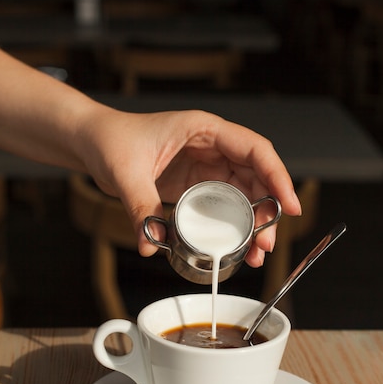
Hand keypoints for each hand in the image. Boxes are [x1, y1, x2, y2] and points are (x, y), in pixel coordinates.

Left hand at [81, 107, 300, 266]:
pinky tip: (236, 247)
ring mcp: (206, 167)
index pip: (254, 149)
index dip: (277, 176)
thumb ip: (140, 206)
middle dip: (267, 211)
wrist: (93, 142)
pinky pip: (224, 206)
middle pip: (255, 177)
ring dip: (254, 223)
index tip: (289, 205)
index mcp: (204, 130)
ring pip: (244, 194)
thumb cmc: (111, 139)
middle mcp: (212, 147)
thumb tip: (150, 244)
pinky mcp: (196, 186)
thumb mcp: (125, 171)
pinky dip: (234, 226)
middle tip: (266, 243)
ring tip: (256, 253)